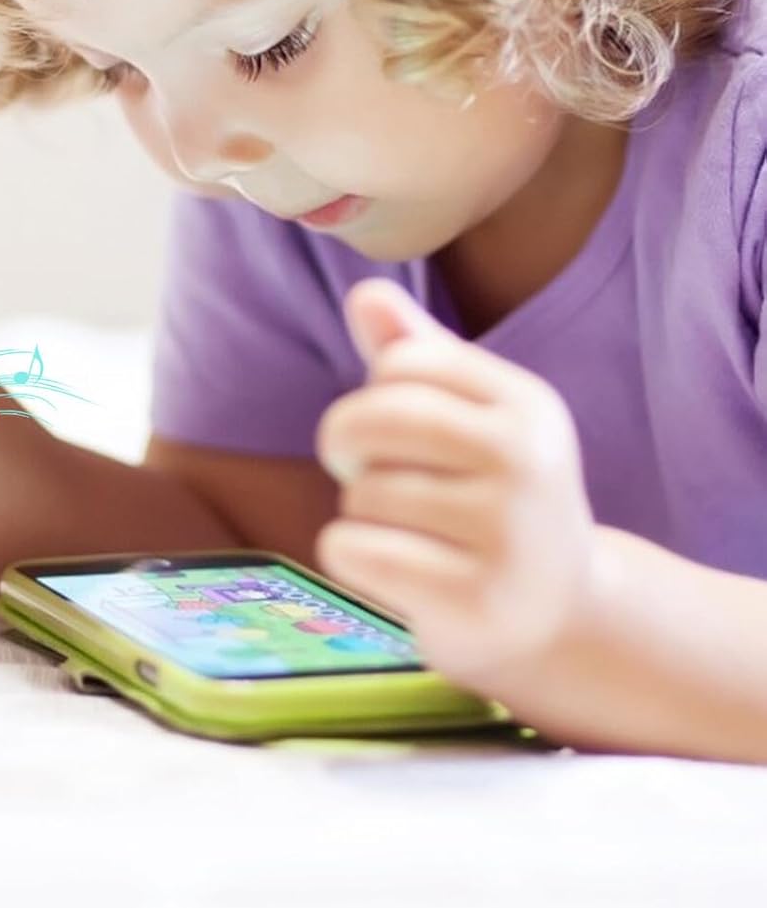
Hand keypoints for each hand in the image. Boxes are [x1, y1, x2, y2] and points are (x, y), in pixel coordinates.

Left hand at [313, 278, 597, 684]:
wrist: (561, 613)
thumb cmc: (493, 497)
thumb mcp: (471, 417)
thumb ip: (417, 351)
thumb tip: (366, 293)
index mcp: (528, 404)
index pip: (403, 362)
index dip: (373, 394)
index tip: (390, 430)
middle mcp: (526, 461)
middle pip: (374, 420)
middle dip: (345, 444)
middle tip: (362, 472)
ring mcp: (506, 533)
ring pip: (361, 492)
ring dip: (359, 512)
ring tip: (408, 532)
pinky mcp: (473, 599)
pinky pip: (351, 549)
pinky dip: (349, 556)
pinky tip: (393, 570)